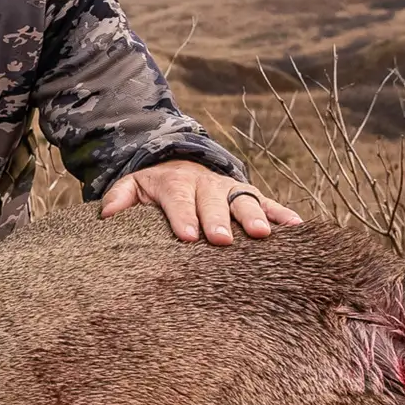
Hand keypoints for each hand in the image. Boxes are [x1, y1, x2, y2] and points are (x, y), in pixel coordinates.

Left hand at [100, 160, 301, 244]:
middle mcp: (205, 184)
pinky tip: (297, 227)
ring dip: (254, 216)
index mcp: (174, 184)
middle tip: (222, 240)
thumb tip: (106, 214)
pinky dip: (282, 213)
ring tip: (264, 234)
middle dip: (218, 220)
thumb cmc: (153, 187)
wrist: (179, 164)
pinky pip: (268, 202)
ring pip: (243, 200)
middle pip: (213, 202)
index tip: (188, 237)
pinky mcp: (248, 195)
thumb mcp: (131, 185)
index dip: (183, 218)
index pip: (178, 201)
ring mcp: (229, 189)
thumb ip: (119, 197)